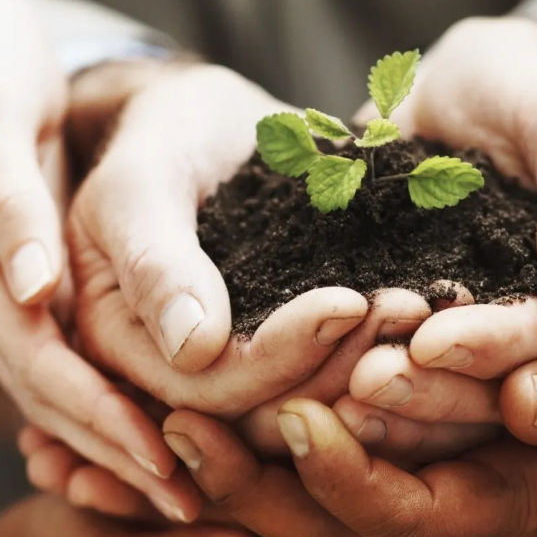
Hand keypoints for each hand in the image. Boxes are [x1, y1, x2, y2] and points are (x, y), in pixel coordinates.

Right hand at [0, 0, 178, 502]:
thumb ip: (10, 206)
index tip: (166, 469)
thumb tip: (36, 294)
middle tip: (190, 503)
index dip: (104, 423)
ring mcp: (5, 293)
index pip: (45, 368)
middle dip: (118, 454)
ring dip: (116, 440)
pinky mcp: (25, 283)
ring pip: (59, 389)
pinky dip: (105, 400)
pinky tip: (150, 420)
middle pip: (53, 398)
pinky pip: (62, 359)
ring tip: (182, 482)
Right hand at [67, 61, 454, 447]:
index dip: (278, 357)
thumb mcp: (142, 179)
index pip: (202, 387)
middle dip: (337, 368)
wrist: (203, 123)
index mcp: (118, 340)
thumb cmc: (163, 133)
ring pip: (299, 403)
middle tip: (405, 311)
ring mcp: (223, 366)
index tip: (347, 303)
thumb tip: (191, 347)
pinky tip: (419, 319)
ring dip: (365, 368)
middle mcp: (167, 371)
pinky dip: (370, 355)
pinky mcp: (271, 351)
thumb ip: (153, 258)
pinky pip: (322, 376)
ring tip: (417, 311)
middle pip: (258, 413)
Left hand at [164, 342, 536, 536]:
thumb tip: (524, 394)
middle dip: (249, 483)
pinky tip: (207, 416)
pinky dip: (259, 461)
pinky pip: (319, 483)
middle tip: (178, 422)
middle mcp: (435, 527)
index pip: (397, 512)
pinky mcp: (403, 483)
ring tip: (166, 413)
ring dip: (234, 475)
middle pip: (322, 526)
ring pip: (305, 511)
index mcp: (493, 519)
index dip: (344, 473)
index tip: (296, 415)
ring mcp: (411, 510)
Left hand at [354, 17, 536, 383]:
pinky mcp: (454, 313)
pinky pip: (423, 353)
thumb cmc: (532, 82)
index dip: (502, 346)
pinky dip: (381, 363)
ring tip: (341, 395)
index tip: (431, 346)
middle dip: (440, 387)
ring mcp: (509, 316)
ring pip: (466, 380)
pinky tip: (332, 383)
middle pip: (511, 375)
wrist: (481, 80)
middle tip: (366, 384)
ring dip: (406, 394)